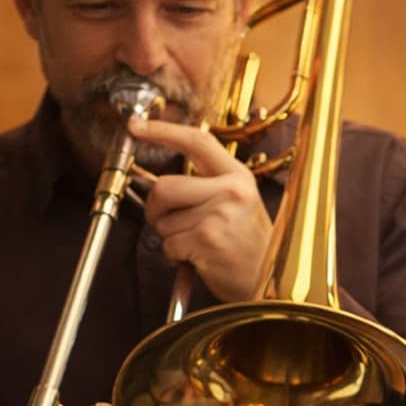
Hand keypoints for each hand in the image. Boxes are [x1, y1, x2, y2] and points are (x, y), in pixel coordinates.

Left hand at [126, 116, 274, 302]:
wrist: (269, 280)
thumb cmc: (247, 244)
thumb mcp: (237, 203)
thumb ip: (203, 185)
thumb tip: (151, 181)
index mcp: (238, 176)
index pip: (197, 141)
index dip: (162, 130)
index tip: (136, 125)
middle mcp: (231, 190)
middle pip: (164, 186)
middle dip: (155, 209)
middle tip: (168, 222)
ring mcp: (220, 215)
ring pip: (162, 221)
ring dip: (170, 238)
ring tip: (196, 243)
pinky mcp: (208, 239)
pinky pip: (168, 244)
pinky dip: (174, 256)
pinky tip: (198, 257)